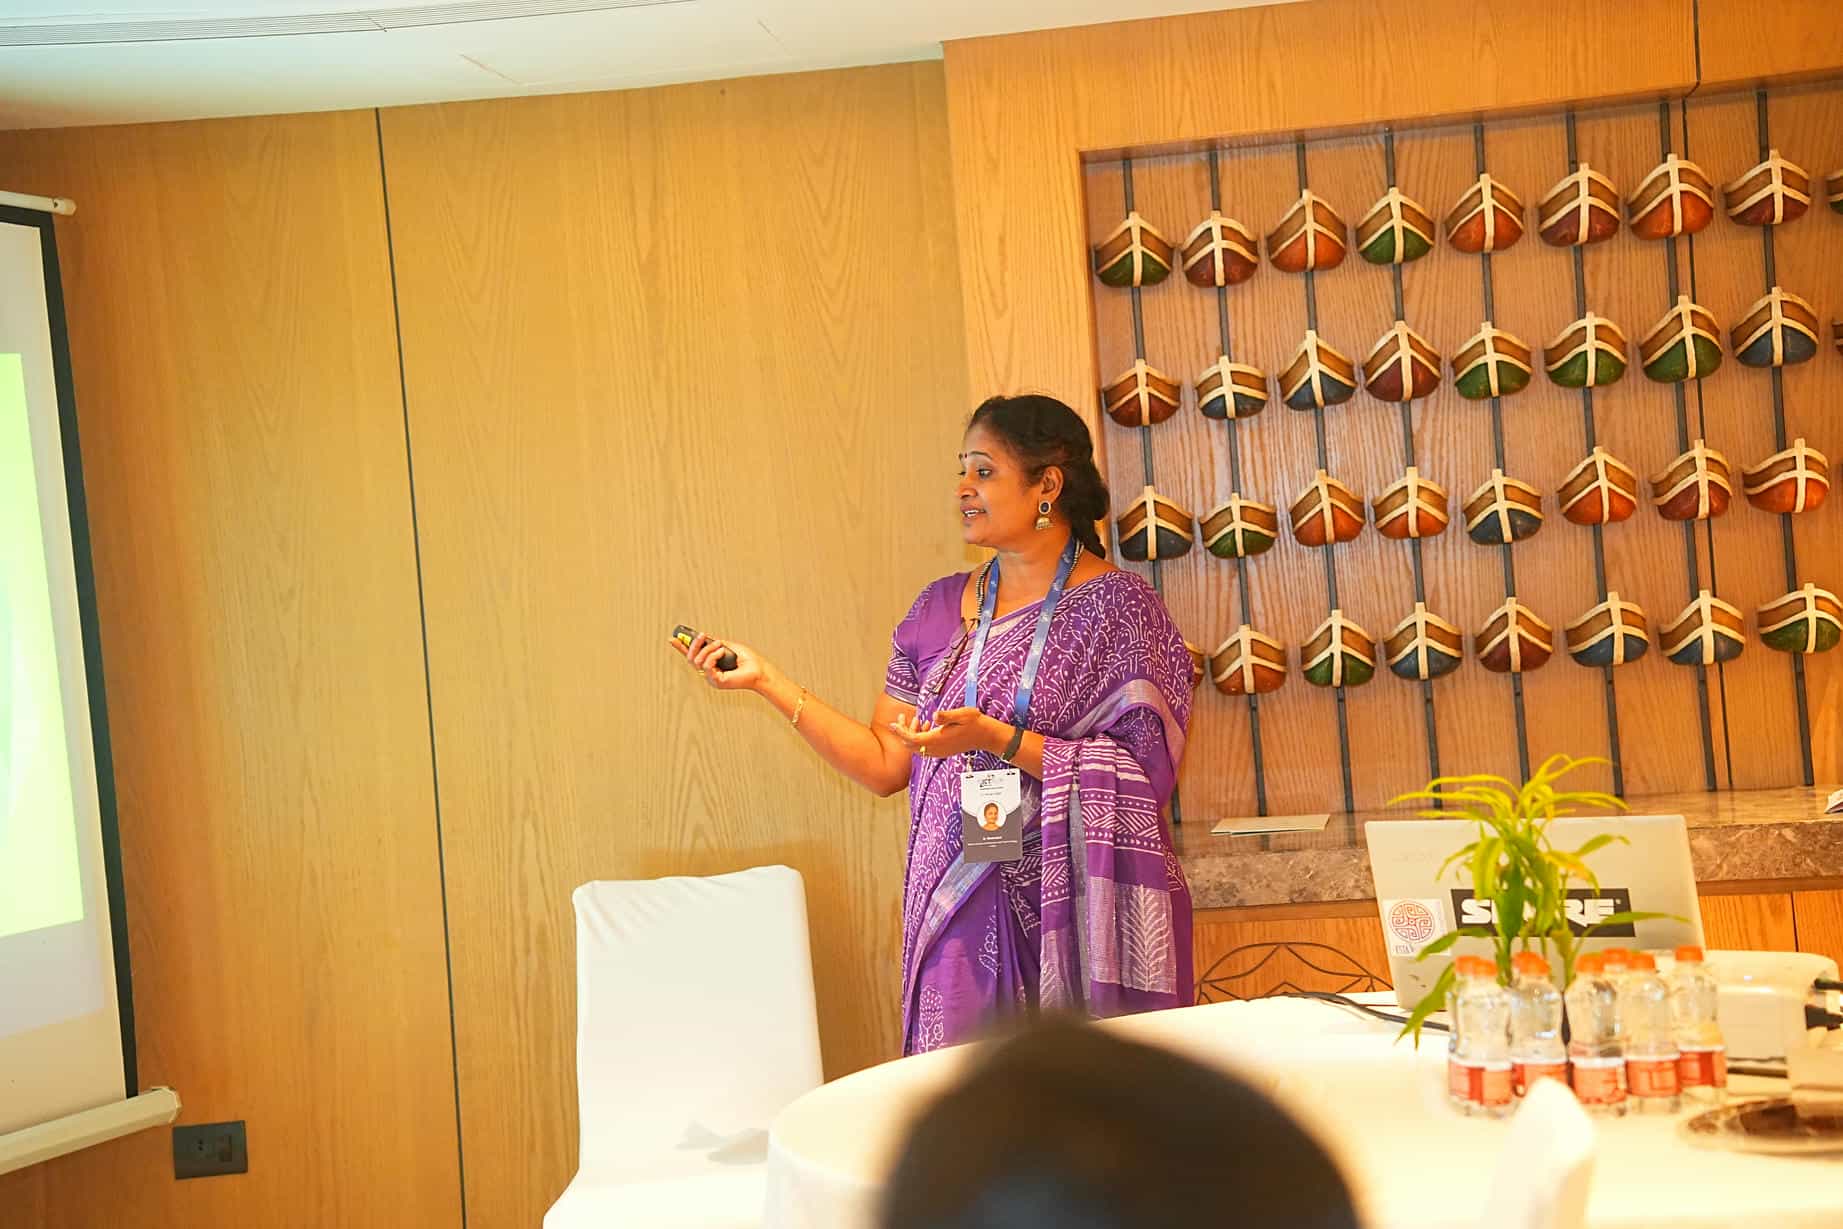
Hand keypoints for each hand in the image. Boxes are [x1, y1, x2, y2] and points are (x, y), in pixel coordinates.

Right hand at [668, 632, 768, 692]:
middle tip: (701, 635)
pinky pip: (707, 666)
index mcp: (711, 664)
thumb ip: (714, 643)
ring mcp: (712, 678)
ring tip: (720, 645)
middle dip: (694, 645)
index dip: (681, 648)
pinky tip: (722, 652)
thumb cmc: (747, 660)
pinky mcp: (716, 681)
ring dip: (708, 650)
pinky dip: (713, 656)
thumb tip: (702, 637)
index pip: (692, 656)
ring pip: (697, 662)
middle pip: (691, 659)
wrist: (759, 669)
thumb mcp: (728, 646)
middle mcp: (709, 672)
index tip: (672, 639)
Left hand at [889, 707, 1005, 759]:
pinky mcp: (942, 751)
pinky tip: (926, 725)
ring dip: (912, 735)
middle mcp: (936, 748)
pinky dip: (920, 738)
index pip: (912, 739)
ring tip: (916, 719)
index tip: (892, 724)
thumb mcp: (962, 715)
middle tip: (901, 718)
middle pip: (911, 745)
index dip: (900, 732)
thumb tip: (934, 715)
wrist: (986, 736)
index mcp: (938, 740)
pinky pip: (925, 748)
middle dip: (903, 733)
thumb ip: (947, 716)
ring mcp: (939, 752)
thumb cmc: (975, 723)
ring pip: (917, 747)